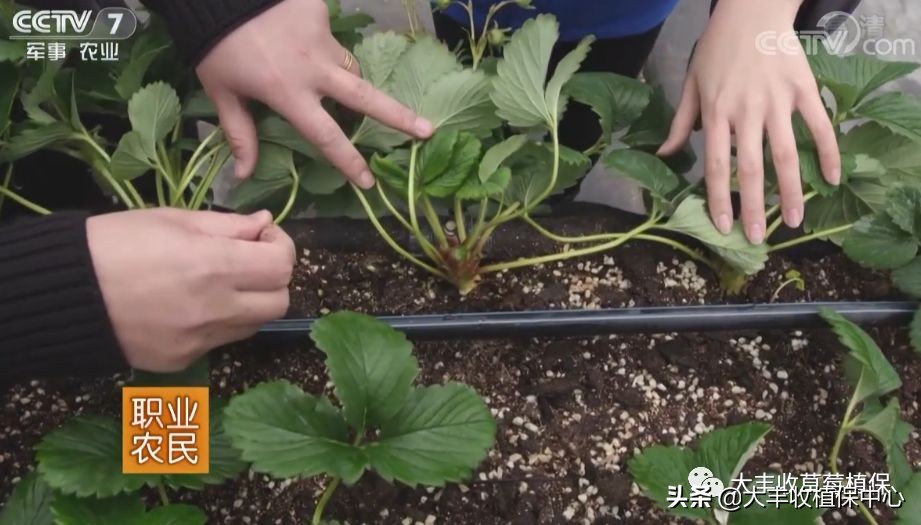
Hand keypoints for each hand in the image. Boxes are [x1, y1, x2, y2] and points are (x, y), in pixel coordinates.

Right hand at [87, 209, 294, 371]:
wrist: (61, 293)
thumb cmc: (114, 243)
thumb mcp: (172, 219)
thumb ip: (228, 225)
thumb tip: (265, 226)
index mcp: (214, 266)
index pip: (282, 266)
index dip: (280, 247)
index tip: (261, 237)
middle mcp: (215, 308)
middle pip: (280, 301)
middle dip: (272, 278)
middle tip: (248, 261)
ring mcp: (200, 340)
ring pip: (254, 324)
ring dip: (250, 302)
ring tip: (218, 282)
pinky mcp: (183, 360)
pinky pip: (220, 341)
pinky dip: (218, 322)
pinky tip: (189, 306)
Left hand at [196, 0, 433, 186]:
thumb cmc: (216, 48)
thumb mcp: (222, 93)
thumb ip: (239, 132)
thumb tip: (243, 175)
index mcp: (289, 93)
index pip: (327, 136)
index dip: (349, 162)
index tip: (369, 182)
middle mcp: (314, 69)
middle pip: (366, 98)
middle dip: (400, 117)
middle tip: (428, 131)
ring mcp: (322, 39)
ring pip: (349, 67)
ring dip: (347, 80)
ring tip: (330, 82)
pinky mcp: (321, 14)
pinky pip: (330, 38)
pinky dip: (320, 46)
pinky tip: (297, 40)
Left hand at [658, 0, 839, 243]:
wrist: (751, 10)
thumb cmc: (717, 49)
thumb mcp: (691, 84)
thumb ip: (681, 122)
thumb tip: (665, 155)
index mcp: (716, 113)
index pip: (715, 165)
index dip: (718, 199)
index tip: (722, 227)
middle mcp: (746, 111)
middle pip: (752, 168)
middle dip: (754, 208)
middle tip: (757, 239)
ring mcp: (777, 100)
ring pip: (787, 154)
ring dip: (792, 192)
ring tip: (795, 222)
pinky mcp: (803, 88)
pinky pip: (819, 125)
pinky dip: (829, 152)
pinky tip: (832, 179)